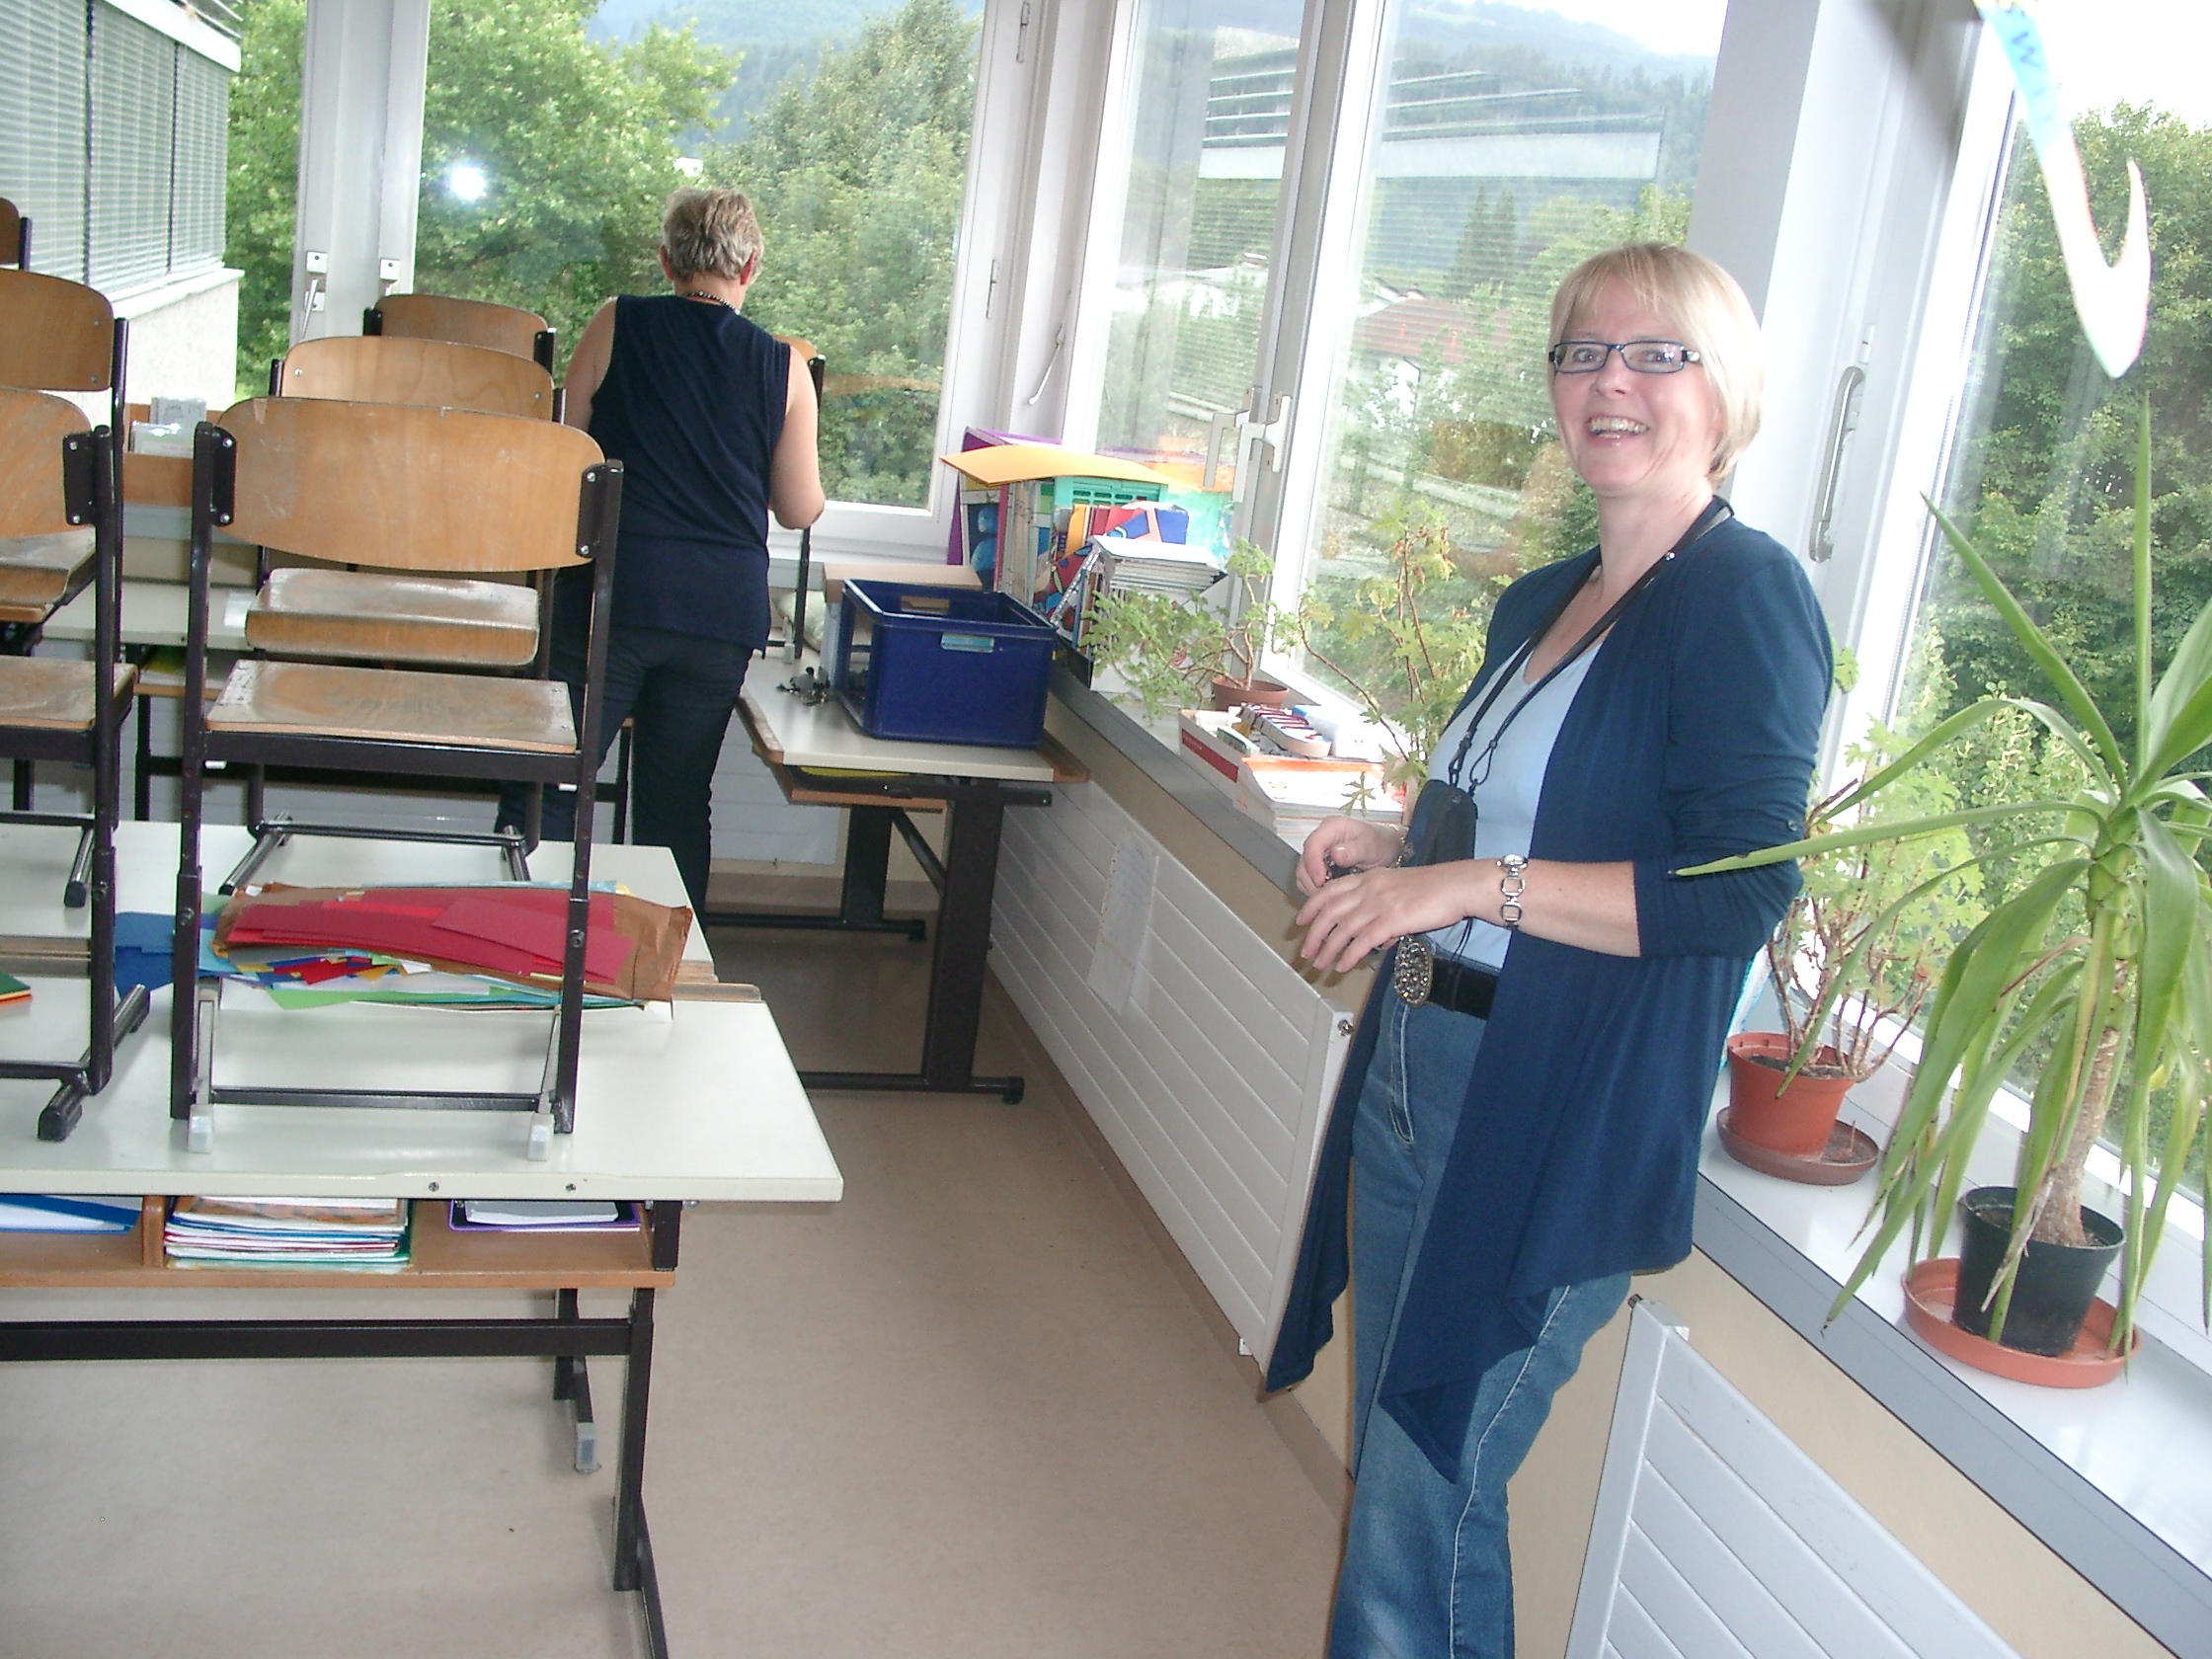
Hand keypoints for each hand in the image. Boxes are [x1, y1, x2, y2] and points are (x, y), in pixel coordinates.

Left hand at [1295, 862, 1483, 974]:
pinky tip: (1343, 966)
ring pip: (1342, 929)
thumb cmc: (1431, 889)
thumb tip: (1372, 935)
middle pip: (1330, 912)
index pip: (1330, 890)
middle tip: (1306, 952)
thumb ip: (1379, 904)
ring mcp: (1379, 904)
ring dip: (1327, 949)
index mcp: (1368, 878)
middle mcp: (1368, 889)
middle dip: (1313, 934)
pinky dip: (1349, 955)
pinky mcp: (1391, 920)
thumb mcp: (1397, 887)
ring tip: (1320, 965)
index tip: (1300, 921)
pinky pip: (1362, 941)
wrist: (1455, 886)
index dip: (1311, 907)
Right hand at [1296, 816, 1404, 896]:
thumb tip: (1335, 854)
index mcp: (1332, 826)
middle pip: (1304, 860)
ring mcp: (1319, 850)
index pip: (1312, 845)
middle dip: (1313, 879)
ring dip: (1313, 886)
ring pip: (1304, 871)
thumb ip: (1354, 850)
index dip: (1313, 865)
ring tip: (1331, 894)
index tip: (1321, 881)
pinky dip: (1315, 887)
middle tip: (1328, 893)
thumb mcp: (1371, 846)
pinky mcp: (1318, 862)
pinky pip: (1308, 878)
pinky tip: (1330, 892)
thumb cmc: (1380, 844)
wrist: (1386, 849)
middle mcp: (1322, 837)